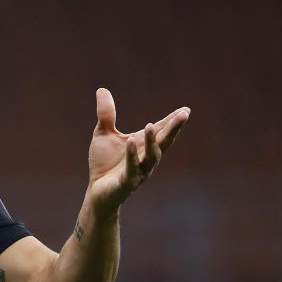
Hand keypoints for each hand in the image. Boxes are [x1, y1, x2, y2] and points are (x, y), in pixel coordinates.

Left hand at [87, 88, 188, 212]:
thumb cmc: (104, 163)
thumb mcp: (103, 133)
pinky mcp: (127, 182)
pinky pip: (131, 169)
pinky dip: (132, 155)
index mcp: (143, 144)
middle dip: (173, 128)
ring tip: (150, 125)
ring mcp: (138, 171)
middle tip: (184, 114)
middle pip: (163, 141)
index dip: (173, 121)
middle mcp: (145, 157)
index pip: (161, 130)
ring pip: (151, 156)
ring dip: (152, 141)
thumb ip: (106, 114)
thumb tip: (102, 89)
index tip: (186, 109)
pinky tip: (131, 141)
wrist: (96, 191)